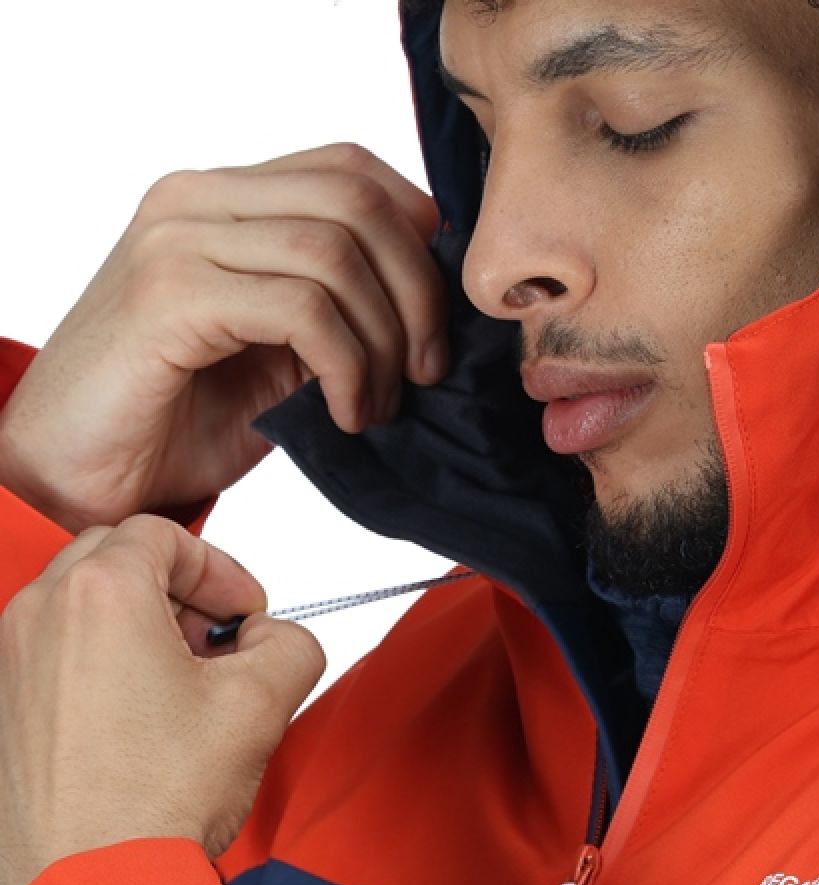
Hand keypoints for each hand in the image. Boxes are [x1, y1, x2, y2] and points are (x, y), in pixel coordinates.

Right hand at [0, 143, 447, 531]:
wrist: (79, 476)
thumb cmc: (176, 420)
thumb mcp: (279, 355)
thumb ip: (337, 313)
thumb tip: (426, 310)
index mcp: (226, 201)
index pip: (351, 170)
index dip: (417, 238)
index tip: (436, 320)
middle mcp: (198, 201)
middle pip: (358, 201)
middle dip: (418, 293)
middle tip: (425, 371)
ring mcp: (178, 240)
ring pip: (335, 253)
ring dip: (383, 342)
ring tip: (377, 406)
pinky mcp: (170, 294)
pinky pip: (302, 309)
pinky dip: (346, 367)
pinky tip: (345, 414)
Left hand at [0, 515, 324, 884]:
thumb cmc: (152, 799)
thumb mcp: (262, 703)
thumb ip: (292, 644)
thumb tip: (277, 639)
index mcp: (100, 595)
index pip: (164, 534)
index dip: (222, 568)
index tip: (247, 611)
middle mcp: (40, 616)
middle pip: (116, 558)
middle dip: (178, 589)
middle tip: (218, 638)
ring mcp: (10, 663)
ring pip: (83, 605)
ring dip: (142, 624)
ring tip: (185, 683)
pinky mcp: (4, 707)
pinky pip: (57, 653)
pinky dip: (104, 660)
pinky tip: (144, 718)